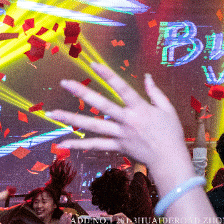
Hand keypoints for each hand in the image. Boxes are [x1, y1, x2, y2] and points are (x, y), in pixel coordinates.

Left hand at [47, 63, 193, 181]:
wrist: (169, 159)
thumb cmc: (171, 133)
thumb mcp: (168, 109)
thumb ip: (155, 92)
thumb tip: (147, 76)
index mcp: (140, 108)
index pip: (122, 88)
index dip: (108, 75)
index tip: (94, 64)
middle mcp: (127, 120)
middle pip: (102, 104)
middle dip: (82, 92)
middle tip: (65, 83)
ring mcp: (120, 134)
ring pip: (92, 126)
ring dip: (71, 119)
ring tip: (53, 113)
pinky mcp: (117, 147)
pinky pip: (95, 145)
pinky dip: (79, 144)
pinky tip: (62, 143)